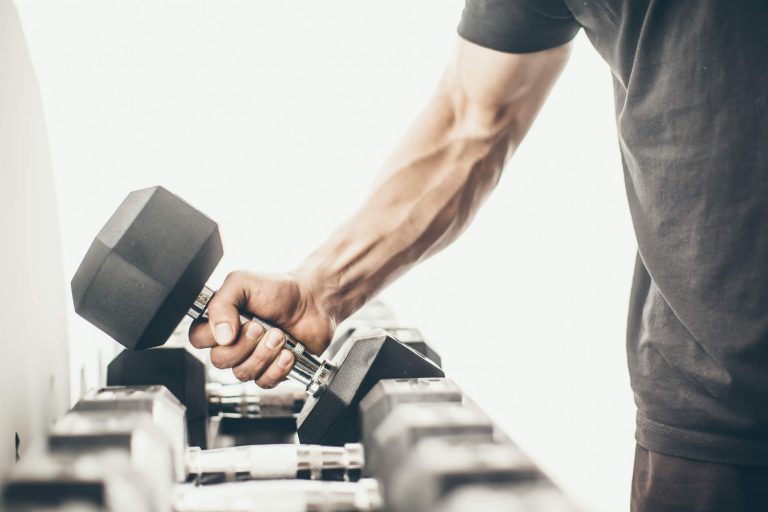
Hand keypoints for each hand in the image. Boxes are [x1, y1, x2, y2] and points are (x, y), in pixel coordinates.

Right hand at [188, 270, 334, 387]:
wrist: (314, 301)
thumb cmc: (279, 289)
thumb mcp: (243, 283)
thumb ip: (222, 303)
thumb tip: (219, 336)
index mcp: (221, 320)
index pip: (198, 339)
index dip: (214, 336)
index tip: (238, 322)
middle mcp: (233, 341)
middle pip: (220, 360)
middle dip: (245, 344)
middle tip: (262, 327)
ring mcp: (252, 358)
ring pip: (242, 373)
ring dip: (264, 354)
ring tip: (280, 335)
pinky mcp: (272, 370)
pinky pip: (264, 382)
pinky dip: (278, 368)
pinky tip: (288, 352)